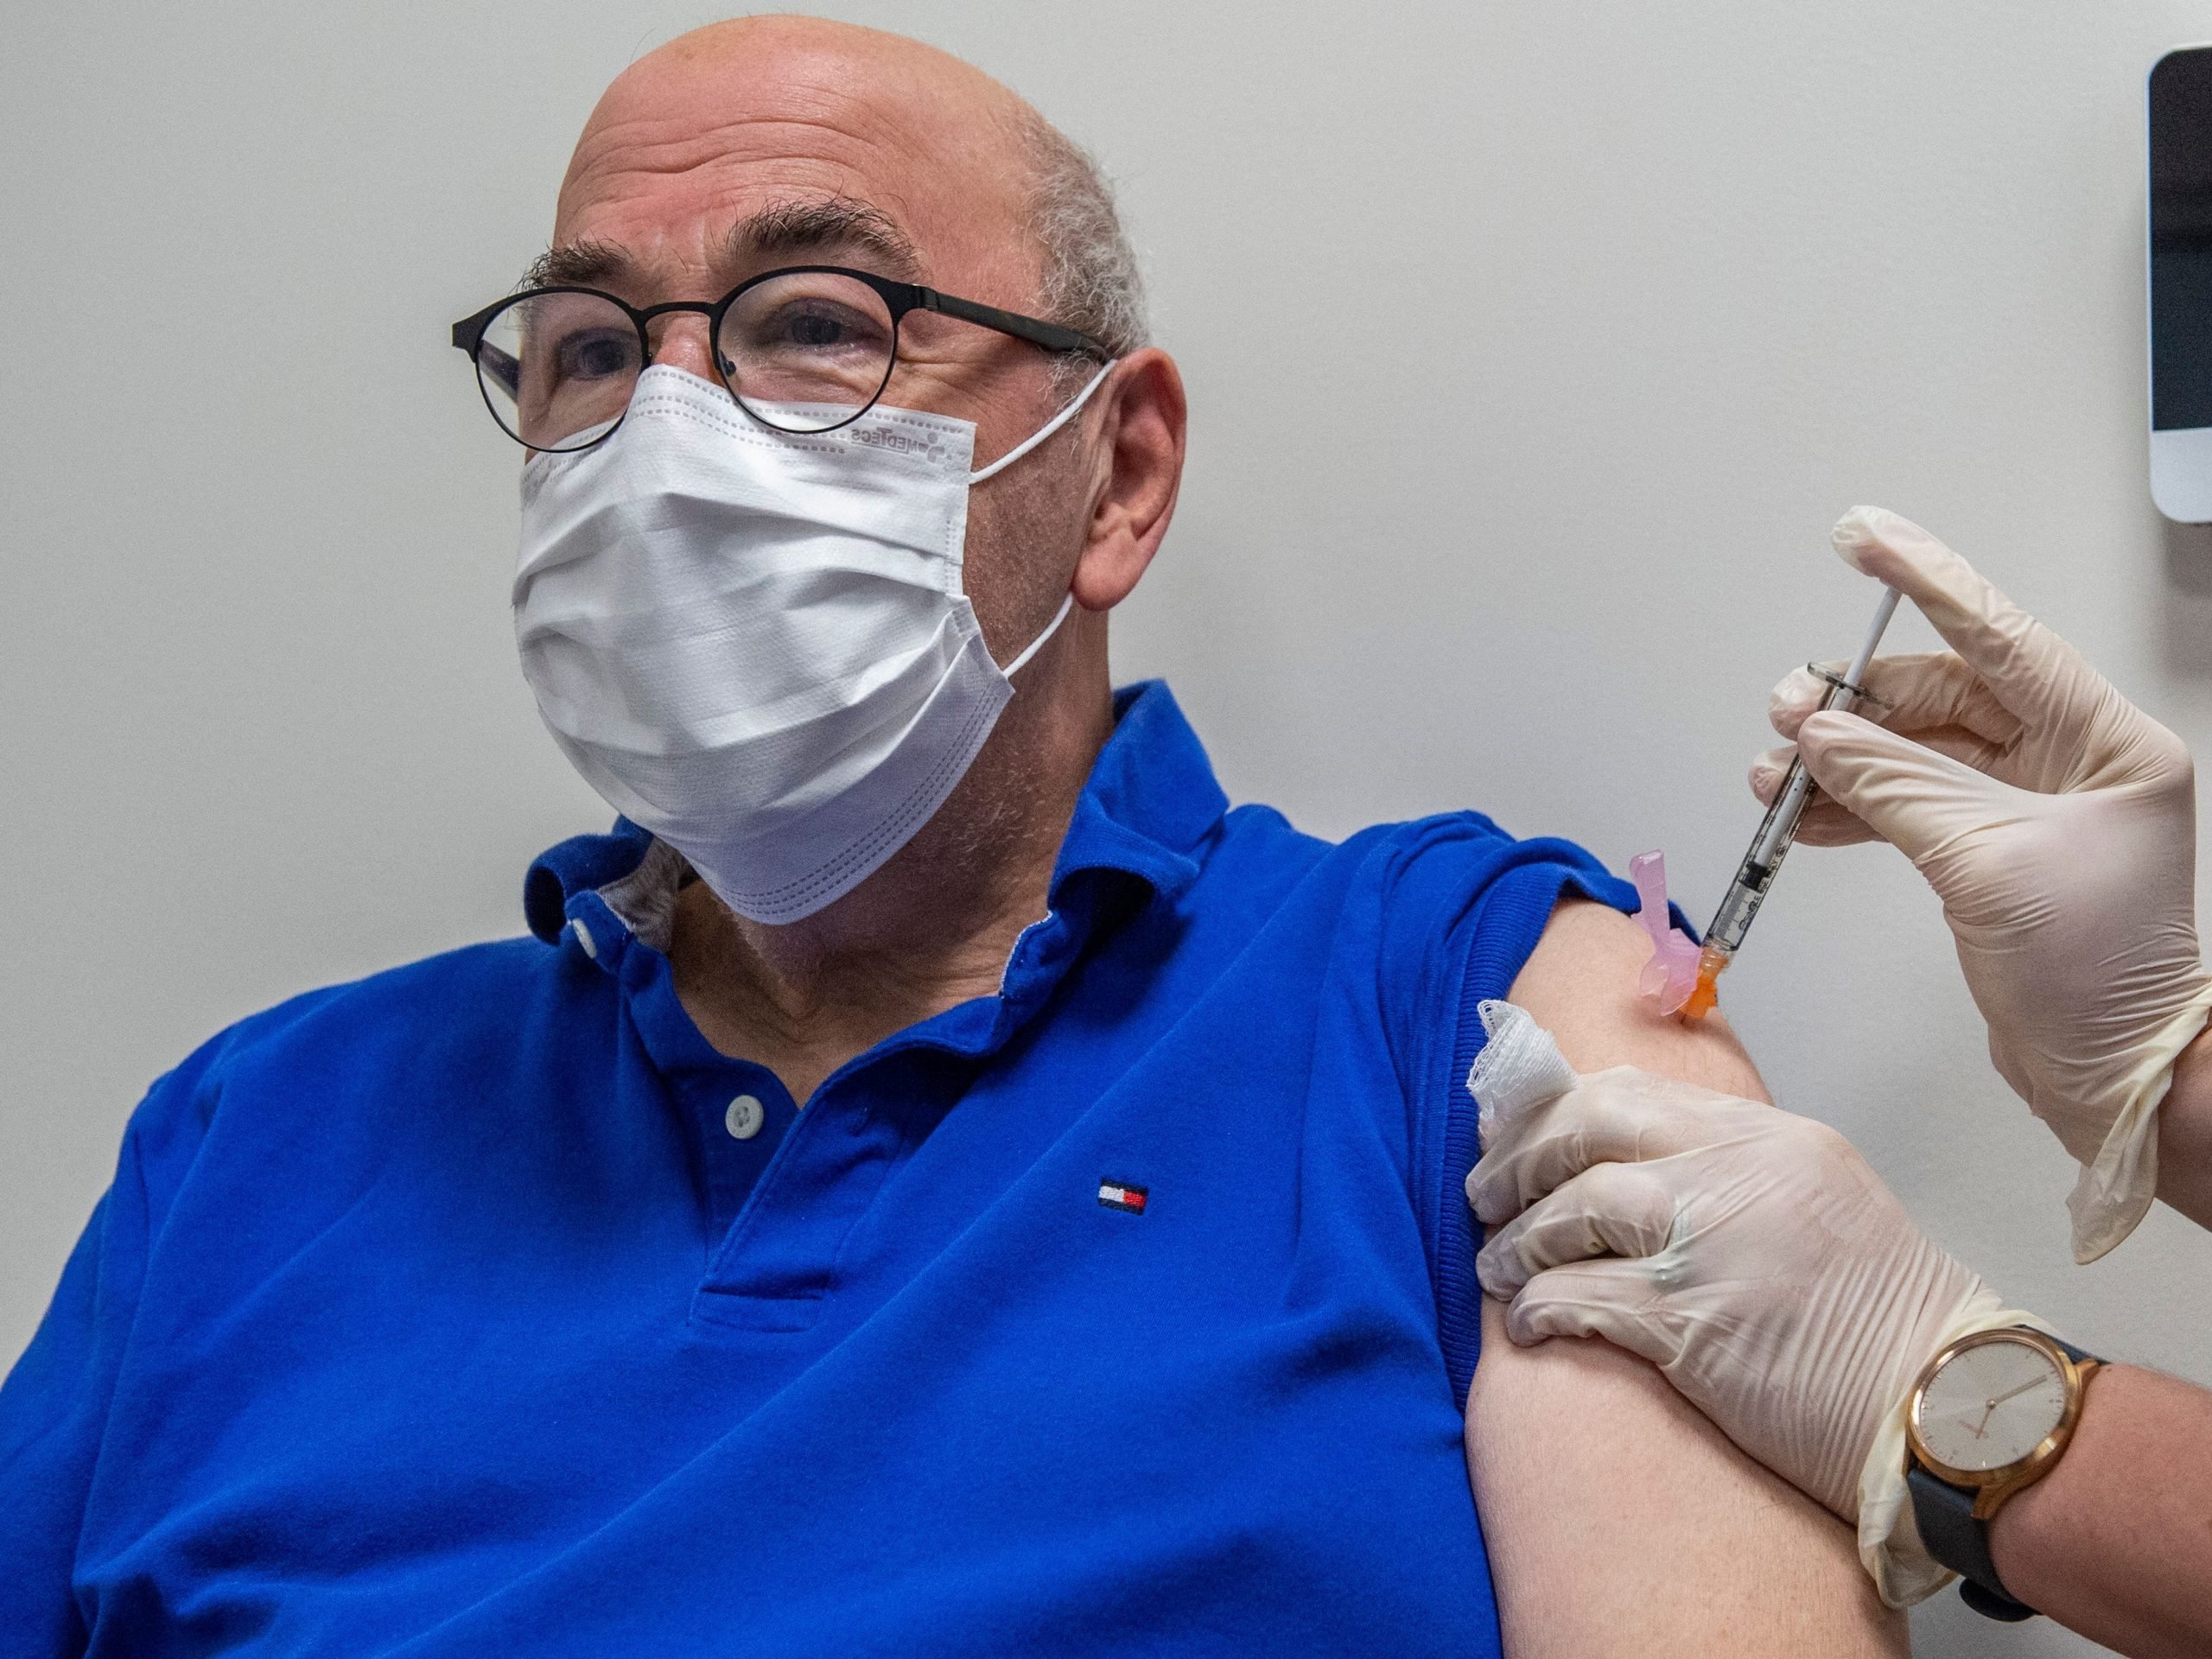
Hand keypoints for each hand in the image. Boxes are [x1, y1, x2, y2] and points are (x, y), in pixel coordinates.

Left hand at [1467, 1063, 2020, 1604]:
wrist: (1952, 1404)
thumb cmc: (1889, 1319)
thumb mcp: (1818, 1199)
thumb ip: (1729, 1168)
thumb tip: (1622, 1162)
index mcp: (1767, 1137)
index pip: (1629, 1090)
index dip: (1554, 1110)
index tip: (1512, 1133)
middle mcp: (1734, 1173)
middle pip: (1587, 1129)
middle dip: (1518, 1160)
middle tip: (1484, 1194)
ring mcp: (1710, 1244)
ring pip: (1570, 1211)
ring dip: (1517, 1242)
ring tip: (1499, 1268)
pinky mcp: (1691, 1324)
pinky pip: (1578, 1298)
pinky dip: (1539, 1308)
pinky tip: (1530, 1326)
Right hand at [1756, 506, 2211, 1260]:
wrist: (2116, 1075)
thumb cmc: (2098, 978)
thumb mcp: (1988, 865)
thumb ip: (1898, 787)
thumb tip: (1823, 738)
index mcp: (2105, 744)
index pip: (2000, 636)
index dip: (1925, 581)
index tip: (1862, 537)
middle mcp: (2072, 763)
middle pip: (1943, 694)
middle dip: (1855, 699)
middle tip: (1787, 712)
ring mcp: (2030, 807)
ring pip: (1914, 747)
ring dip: (1840, 756)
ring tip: (1778, 773)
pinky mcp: (1991, 851)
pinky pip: (1905, 799)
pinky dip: (1850, 802)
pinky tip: (1804, 811)